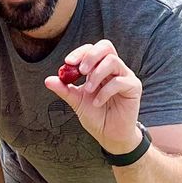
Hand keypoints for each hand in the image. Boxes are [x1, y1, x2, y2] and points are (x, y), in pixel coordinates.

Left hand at [45, 39, 143, 156]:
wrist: (109, 135)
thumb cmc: (96, 116)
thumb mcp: (77, 101)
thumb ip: (64, 90)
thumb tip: (47, 80)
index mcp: (100, 68)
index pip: (92, 49)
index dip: (80, 52)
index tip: (68, 62)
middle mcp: (114, 69)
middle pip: (106, 46)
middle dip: (90, 56)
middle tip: (81, 71)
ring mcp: (125, 76)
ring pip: (113, 61)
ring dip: (97, 75)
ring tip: (89, 91)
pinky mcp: (134, 87)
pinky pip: (119, 81)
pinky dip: (105, 91)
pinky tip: (98, 103)